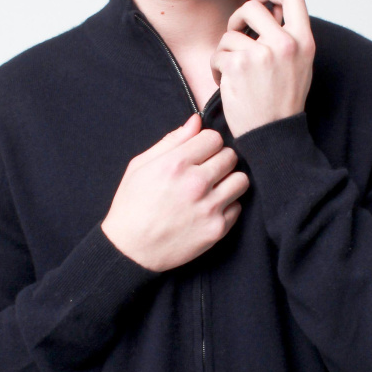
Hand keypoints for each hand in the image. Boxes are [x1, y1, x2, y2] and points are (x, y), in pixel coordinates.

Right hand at [101, 112, 249, 271]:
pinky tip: (210, 208)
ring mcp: (209, 207)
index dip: (207, 144)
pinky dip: (227, 206)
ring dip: (229, 181)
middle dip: (219, 160)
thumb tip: (196, 121)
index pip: (214, 138)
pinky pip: (238, 207)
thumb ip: (171, 141)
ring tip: (214, 188)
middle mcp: (195, 184)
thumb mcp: (140, 166)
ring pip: (241, 180)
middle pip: (230, 156)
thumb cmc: (131, 205)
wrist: (130, 250)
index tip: (200, 154)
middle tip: (206, 172)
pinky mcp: (217, 229)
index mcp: (175, 164)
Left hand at [209, 0, 314, 138]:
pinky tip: (225, 82)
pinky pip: (217, 54)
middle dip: (238, 18)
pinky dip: (216, 68)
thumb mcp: (299, 65)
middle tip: (236, 35)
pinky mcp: (238, 65)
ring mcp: (261, 53)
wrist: (273, 134)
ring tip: (232, 71)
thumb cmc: (283, 101)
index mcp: (304, 41)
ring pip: (230, 34)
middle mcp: (285, 43)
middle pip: (253, 7)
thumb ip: (288, 36)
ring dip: (225, 51)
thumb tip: (270, 9)